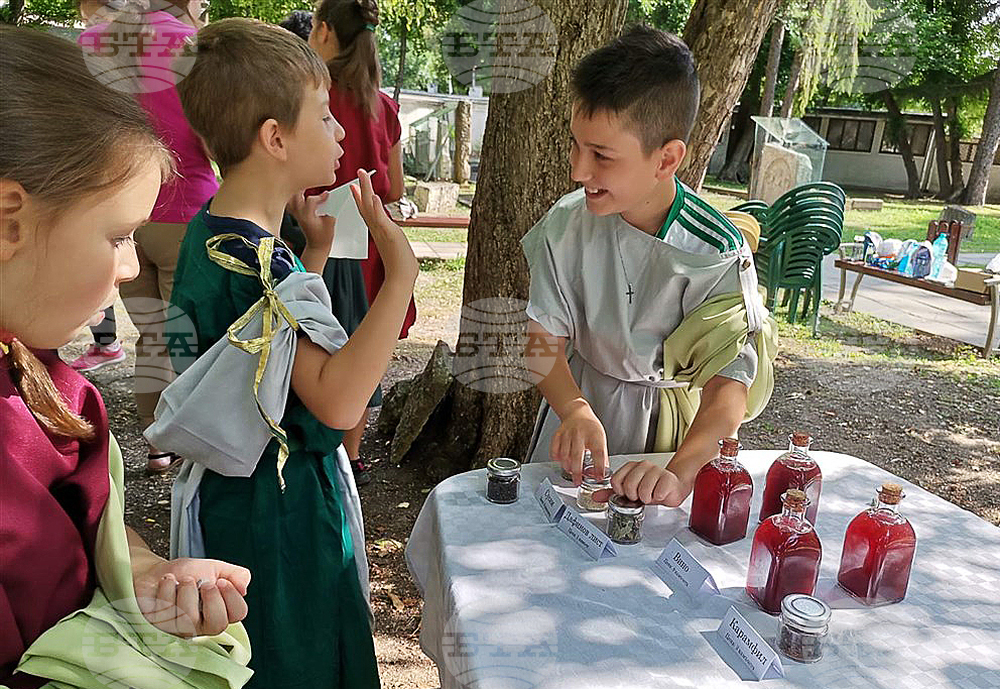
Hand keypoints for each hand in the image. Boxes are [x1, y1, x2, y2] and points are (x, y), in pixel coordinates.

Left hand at [132, 557, 250, 637]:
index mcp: (219, 612)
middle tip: (203, 583)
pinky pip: (166, 613)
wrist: (157, 572)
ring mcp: (180, 630)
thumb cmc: (187, 573)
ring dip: (186, 590)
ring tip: (182, 579)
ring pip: (189, 618)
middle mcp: (202, 626)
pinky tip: (167, 582)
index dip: (232, 597)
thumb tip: (243, 589)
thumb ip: (235, 575)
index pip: (238, 614)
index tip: (221, 581)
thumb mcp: (215, 568)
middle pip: (217, 624)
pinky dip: (167, 589)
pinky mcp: (157, 628)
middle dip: (211, 598)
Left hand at [288, 190, 335, 249]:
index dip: (320, 196)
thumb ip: (330, 208)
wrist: (317, 245)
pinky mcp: (295, 214)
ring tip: (306, 186)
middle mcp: (299, 214)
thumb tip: (329, 197)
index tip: (327, 195)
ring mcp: (296, 214)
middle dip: (304, 187)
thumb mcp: (331, 222)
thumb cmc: (323, 237)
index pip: (310, 199)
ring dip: (299, 191)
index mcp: (307, 216)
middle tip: (312, 182)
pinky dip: (295, 197)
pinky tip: (301, 195)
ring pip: (292, 198)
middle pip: (296, 195)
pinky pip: (291, 202)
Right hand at [351, 169, 417, 284]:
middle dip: (362, 188)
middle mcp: (377, 229)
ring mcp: (381, 230)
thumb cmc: (400, 266)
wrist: (400, 277)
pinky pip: (379, 218)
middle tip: (359, 172)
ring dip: (366, 191)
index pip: (366, 211)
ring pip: (370, 207)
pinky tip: (373, 196)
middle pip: (365, 204)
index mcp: (378, 231)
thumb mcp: (395, 246)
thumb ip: (392, 239)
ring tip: (362, 176)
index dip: (360, 198)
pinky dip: (376, 207)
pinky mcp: (388, 234)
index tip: (355, 186)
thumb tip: (394, 239)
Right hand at [550, 403, 607, 483]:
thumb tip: (603, 472)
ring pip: (564, 454)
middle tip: (578, 481)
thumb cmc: (590, 427)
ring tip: (570, 472)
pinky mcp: (558, 434)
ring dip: (567, 466)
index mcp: (594, 435)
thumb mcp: (601, 438)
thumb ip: (602, 455)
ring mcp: (568, 433)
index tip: (599, 477)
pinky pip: (554, 449)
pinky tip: (561, 461)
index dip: (599, 467)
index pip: (598, 452)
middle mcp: (580, 433)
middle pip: (577, 455)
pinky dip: (556, 458)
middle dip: (577, 472)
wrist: (577, 413)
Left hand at [598, 461, 692, 506]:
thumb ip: (612, 494)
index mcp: (631, 467)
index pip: (616, 480)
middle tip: (641, 495)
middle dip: (634, 496)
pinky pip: (657, 494)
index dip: (621, 491)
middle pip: (629, 486)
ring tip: (651, 495)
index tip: (628, 493)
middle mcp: (642, 465)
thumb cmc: (651, 489)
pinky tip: (660, 494)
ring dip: (647, 498)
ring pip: (643, 490)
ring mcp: (656, 470)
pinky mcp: (667, 478)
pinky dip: (658, 498)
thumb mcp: (629, 492)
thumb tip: (595, 497)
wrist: (672, 488)